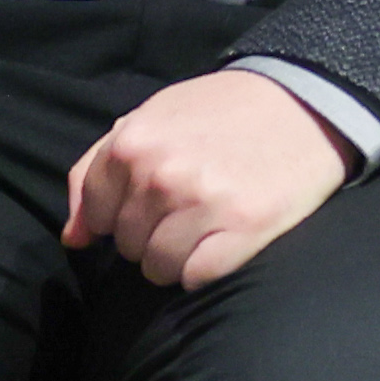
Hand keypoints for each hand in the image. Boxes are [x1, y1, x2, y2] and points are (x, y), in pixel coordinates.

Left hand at [64, 67, 358, 290]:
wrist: (305, 102)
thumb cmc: (222, 112)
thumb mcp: (150, 119)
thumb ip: (97, 170)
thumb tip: (74, 238)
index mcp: (131, 145)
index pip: (97, 217)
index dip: (123, 216)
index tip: (154, 202)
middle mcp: (161, 176)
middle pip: (128, 247)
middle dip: (153, 234)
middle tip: (192, 206)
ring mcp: (202, 204)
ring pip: (159, 268)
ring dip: (180, 256)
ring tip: (209, 223)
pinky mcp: (242, 229)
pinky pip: (196, 278)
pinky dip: (207, 267)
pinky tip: (227, 238)